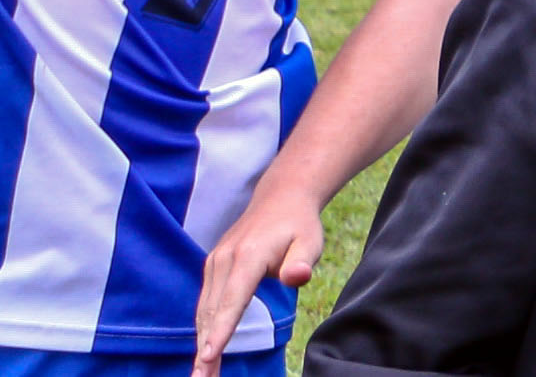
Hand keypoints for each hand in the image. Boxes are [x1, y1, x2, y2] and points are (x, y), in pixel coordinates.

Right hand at [192, 179, 321, 372]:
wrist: (280, 199)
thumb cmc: (299, 226)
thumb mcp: (310, 241)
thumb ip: (302, 261)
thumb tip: (297, 277)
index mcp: (248, 256)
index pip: (232, 300)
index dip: (221, 330)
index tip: (208, 356)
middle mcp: (224, 260)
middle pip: (213, 312)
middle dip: (206, 349)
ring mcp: (214, 263)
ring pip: (205, 311)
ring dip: (202, 343)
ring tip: (202, 375)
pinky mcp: (212, 268)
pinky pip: (206, 304)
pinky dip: (204, 328)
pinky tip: (205, 351)